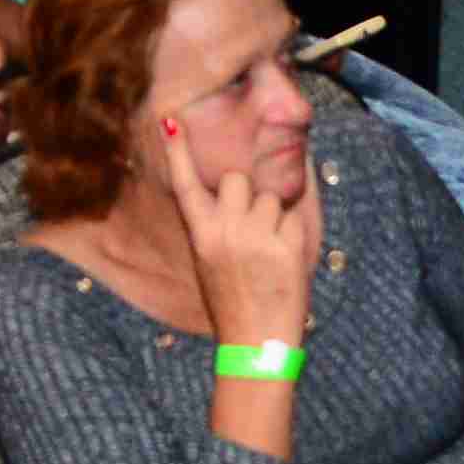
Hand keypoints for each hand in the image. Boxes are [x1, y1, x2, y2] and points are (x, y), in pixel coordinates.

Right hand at [163, 105, 323, 339]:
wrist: (256, 342)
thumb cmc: (233, 301)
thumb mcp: (209, 262)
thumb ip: (216, 227)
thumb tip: (234, 191)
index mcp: (201, 235)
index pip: (185, 185)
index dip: (177, 151)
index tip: (170, 121)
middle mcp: (225, 231)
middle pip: (237, 180)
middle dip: (247, 193)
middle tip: (250, 223)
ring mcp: (257, 237)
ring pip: (269, 196)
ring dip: (273, 213)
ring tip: (269, 247)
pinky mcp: (287, 246)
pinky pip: (292, 216)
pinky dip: (292, 231)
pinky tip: (285, 257)